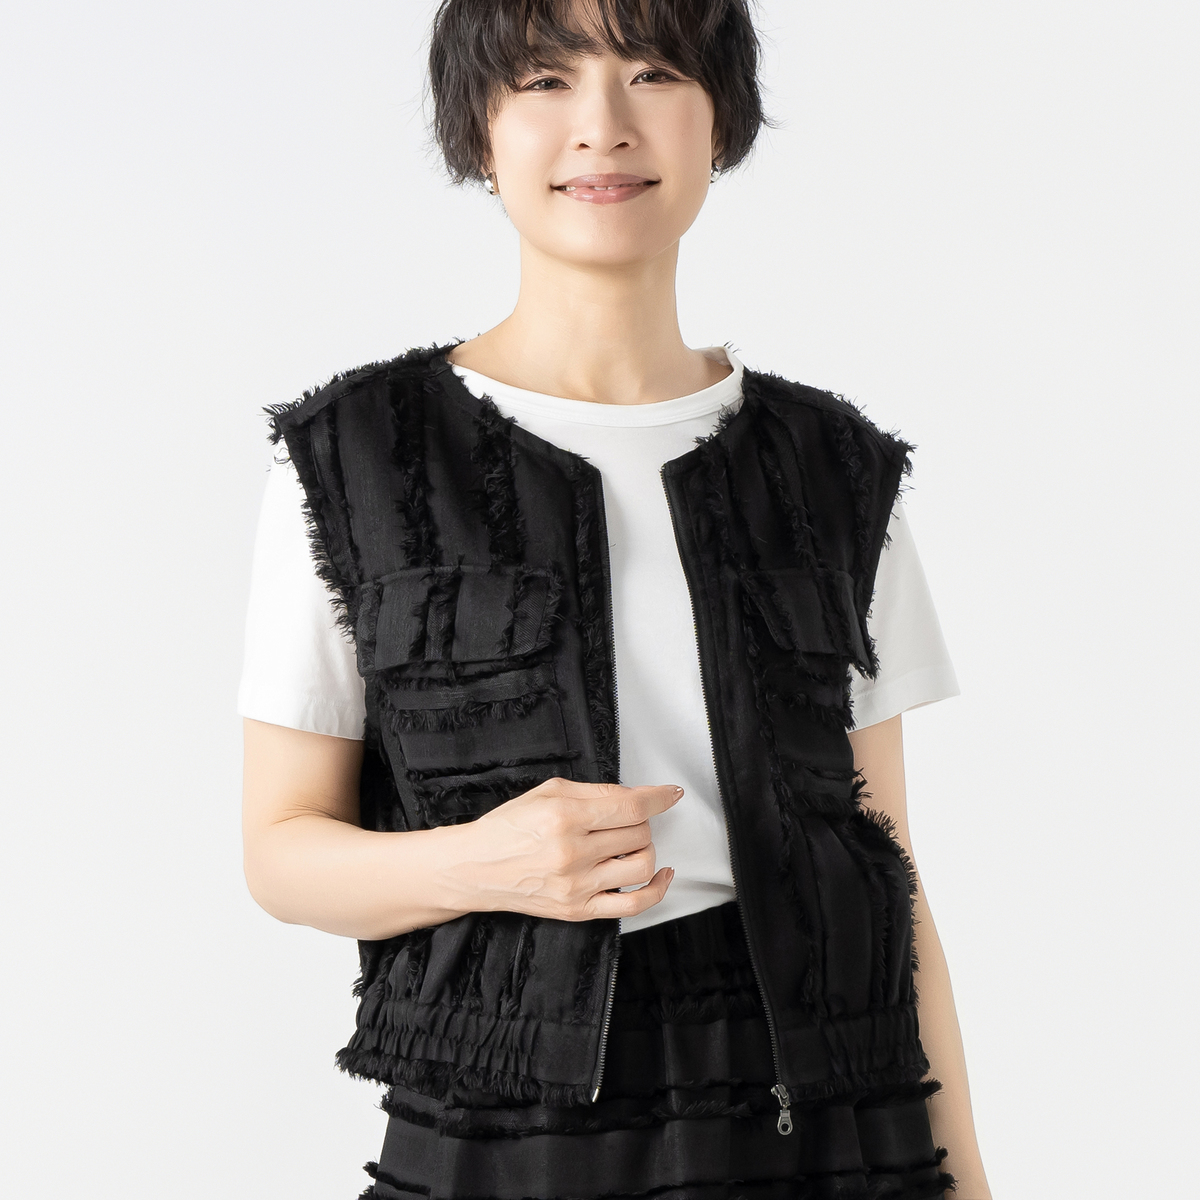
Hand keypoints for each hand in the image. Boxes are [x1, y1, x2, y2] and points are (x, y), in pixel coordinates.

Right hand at [455, 778, 680, 920]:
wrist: (475, 868)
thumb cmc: (508, 828)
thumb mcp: (548, 792)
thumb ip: (596, 792)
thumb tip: (638, 794)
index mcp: (564, 817)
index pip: (630, 806)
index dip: (659, 797)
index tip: (670, 793)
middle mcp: (572, 853)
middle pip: (639, 833)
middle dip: (640, 820)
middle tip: (624, 817)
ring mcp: (577, 886)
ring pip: (642, 864)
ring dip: (645, 848)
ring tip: (628, 842)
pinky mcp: (578, 910)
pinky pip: (634, 905)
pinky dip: (657, 888)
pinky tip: (661, 873)